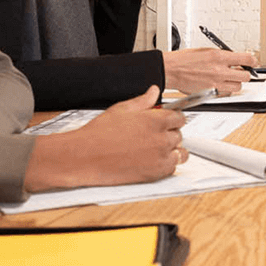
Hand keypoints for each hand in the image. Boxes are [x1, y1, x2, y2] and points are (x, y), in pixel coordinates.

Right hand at [24, 87, 187, 191]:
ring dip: (172, 150)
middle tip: (153, 135)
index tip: (167, 121)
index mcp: (155, 120)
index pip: (179, 117)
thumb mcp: (120, 110)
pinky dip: (167, 164)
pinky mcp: (155, 174)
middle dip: (169, 133)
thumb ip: (142, 101)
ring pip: (180, 153)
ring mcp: (160, 157)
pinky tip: (153, 160)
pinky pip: (173, 168)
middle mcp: (161, 139)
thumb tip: (153, 91)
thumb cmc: (98, 134)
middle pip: (179, 135)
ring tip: (156, 149)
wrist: (84, 157)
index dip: (172, 118)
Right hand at [163, 47, 254, 94]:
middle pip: (245, 76)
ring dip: (236, 83)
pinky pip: (226, 93)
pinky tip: (219, 84)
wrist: (171, 70)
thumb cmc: (184, 60)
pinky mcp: (211, 93)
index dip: (253, 61)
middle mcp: (219, 70)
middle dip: (245, 73)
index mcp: (218, 56)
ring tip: (228, 79)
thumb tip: (234, 58)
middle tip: (241, 71)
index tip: (254, 62)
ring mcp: (216, 83)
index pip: (246, 59)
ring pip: (238, 87)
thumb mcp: (206, 51)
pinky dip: (225, 90)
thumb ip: (222, 55)